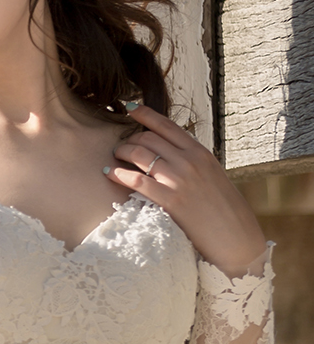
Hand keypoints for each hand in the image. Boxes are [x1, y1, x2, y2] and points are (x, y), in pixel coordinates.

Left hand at [103, 105, 266, 274]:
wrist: (235, 235)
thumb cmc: (223, 207)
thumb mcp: (212, 174)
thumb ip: (191, 160)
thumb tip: (169, 152)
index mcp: (200, 152)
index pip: (167, 125)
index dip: (145, 114)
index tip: (130, 108)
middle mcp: (189, 161)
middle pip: (148, 138)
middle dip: (129, 139)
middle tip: (121, 146)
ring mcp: (179, 180)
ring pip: (139, 154)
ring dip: (121, 153)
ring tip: (114, 157)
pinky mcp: (170, 200)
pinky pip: (137, 181)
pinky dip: (119, 174)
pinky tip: (109, 173)